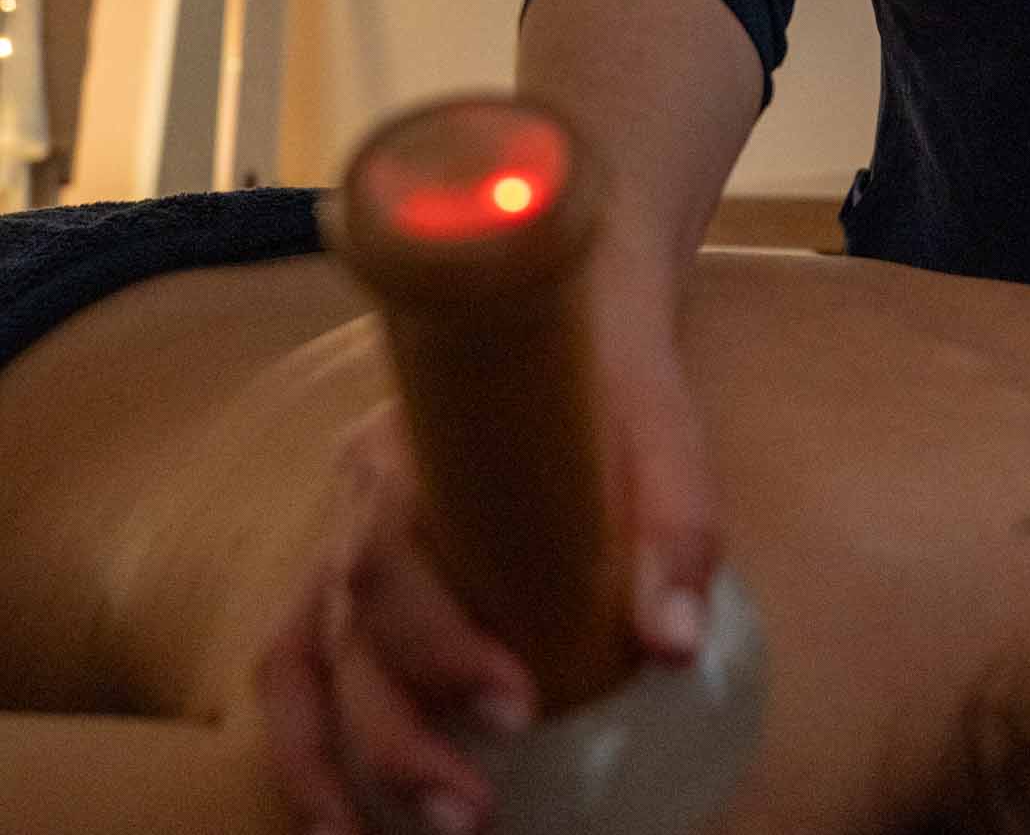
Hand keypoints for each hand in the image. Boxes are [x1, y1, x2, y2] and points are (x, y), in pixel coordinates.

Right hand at [254, 260, 714, 834]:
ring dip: (332, 768)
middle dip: (400, 737)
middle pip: (344, 631)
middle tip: (476, 815)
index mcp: (413, 453)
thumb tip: (673, 646)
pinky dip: (307, 753)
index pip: (394, 559)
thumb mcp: (658, 432)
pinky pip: (295, 672)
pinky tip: (345, 825)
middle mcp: (356, 502)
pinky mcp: (345, 580)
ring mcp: (337, 541)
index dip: (441, 646)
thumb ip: (671, 527)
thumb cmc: (608, 383)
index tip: (517, 707)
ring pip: (298, 665)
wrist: (559, 308)